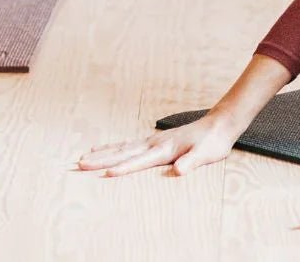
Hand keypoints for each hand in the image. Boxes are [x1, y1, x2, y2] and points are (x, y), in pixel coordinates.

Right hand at [76, 113, 241, 176]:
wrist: (219, 124)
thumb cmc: (213, 142)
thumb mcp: (206, 154)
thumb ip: (191, 162)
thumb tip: (179, 170)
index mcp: (165, 149)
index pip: (140, 161)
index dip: (124, 168)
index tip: (106, 174)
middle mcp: (154, 143)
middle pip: (123, 153)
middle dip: (101, 160)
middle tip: (80, 165)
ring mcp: (152, 140)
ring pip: (121, 148)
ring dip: (102, 154)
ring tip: (82, 158)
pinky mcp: (153, 141)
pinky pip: (127, 145)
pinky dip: (112, 148)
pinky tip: (101, 148)